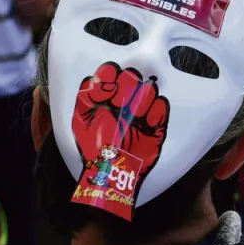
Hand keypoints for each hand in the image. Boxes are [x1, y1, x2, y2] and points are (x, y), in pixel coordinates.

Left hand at [72, 62, 168, 178]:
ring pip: (149, 88)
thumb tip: (100, 79)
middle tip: (119, 103)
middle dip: (126, 86)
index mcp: (106, 96)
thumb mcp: (81, 120)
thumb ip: (86, 95)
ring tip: (133, 117)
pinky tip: (146, 123)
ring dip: (141, 100)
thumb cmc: (94, 147)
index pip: (111, 71)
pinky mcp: (157, 122)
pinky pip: (162, 105)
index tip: (108, 89)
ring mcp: (142, 109)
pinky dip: (156, 111)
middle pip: (132, 75)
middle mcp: (125, 99)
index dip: (110, 75)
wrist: (113, 173)